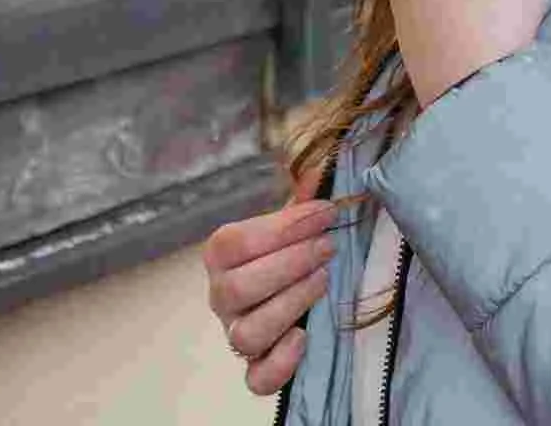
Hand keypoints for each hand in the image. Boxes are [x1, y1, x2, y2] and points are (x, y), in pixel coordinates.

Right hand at [201, 167, 339, 396]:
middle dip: (290, 263)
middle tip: (328, 246)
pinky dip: (280, 363)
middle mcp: (221, 296)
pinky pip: (256, 379)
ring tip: (324, 277)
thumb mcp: (295, 216)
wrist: (291, 282)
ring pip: (245, 335)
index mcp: (222, 254)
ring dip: (290, 303)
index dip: (284, 227)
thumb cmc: (289, 243)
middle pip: (237, 289)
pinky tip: (305, 335)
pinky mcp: (257, 365)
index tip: (326, 212)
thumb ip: (303, 197)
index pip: (237, 242)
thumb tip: (320, 170)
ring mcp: (236, 332)